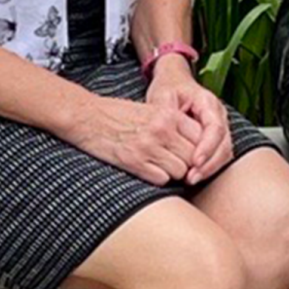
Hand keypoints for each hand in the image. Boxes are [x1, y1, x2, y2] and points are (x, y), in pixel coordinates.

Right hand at [65, 91, 204, 186]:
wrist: (86, 116)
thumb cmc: (118, 113)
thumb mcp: (151, 109)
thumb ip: (174, 123)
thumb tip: (196, 143)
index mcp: (168, 114)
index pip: (201, 137)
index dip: (199, 148)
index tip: (192, 153)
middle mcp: (162, 130)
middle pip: (193, 156)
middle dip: (188, 163)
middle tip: (179, 163)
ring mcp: (148, 147)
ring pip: (180, 171)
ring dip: (174, 172)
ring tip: (162, 166)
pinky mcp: (134, 162)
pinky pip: (162, 179)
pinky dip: (159, 178)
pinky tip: (150, 170)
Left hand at [145, 56, 233, 182]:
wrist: (174, 82)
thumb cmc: (169, 87)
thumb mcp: (163, 94)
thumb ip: (165, 110)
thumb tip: (165, 128)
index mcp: (208, 103)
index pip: (215, 127)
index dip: (207, 147)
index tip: (195, 161)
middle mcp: (218, 115)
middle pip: (224, 143)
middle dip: (210, 163)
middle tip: (192, 176)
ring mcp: (219, 127)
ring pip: (224, 152)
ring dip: (210, 168)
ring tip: (191, 179)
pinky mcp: (214, 138)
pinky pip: (218, 155)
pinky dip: (208, 168)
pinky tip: (193, 176)